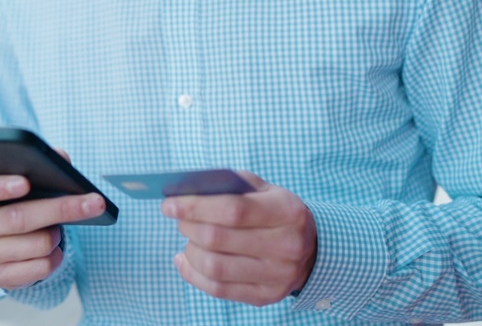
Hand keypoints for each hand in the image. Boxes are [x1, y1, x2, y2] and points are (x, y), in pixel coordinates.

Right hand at [0, 169, 105, 289]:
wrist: (11, 236)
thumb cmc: (19, 198)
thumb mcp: (25, 176)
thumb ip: (40, 162)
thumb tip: (61, 160)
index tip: (25, 183)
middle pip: (15, 219)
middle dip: (58, 209)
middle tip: (92, 203)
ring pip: (34, 245)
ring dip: (56, 235)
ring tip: (59, 229)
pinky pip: (38, 269)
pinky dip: (55, 258)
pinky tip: (55, 250)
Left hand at [162, 171, 316, 305]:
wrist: (312, 249)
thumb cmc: (277, 213)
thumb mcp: (265, 190)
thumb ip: (231, 185)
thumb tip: (188, 190)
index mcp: (288, 212)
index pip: (233, 210)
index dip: (196, 207)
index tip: (169, 204)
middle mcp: (287, 246)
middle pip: (219, 239)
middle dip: (188, 226)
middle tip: (179, 219)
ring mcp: (277, 275)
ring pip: (215, 267)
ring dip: (190, 250)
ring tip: (188, 238)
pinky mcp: (266, 296)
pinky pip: (218, 289)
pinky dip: (192, 274)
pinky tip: (185, 259)